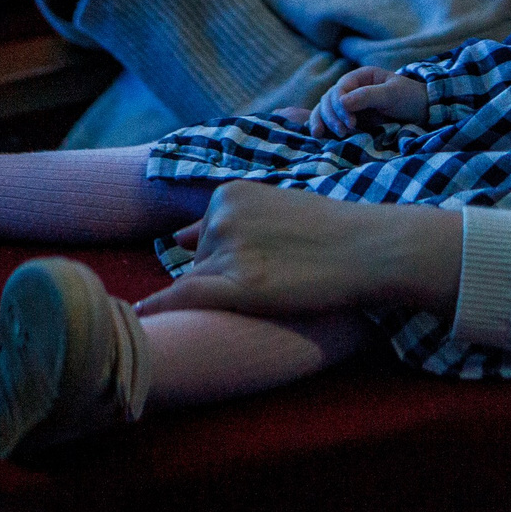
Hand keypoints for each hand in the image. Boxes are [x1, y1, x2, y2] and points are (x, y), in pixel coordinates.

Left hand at [135, 181, 463, 319]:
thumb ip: (228, 220)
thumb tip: (177, 238)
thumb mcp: (274, 207)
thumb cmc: (331, 230)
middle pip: (200, 261)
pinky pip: (185, 297)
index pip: (206, 236)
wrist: (371, 248)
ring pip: (201, 284)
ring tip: (283, 286)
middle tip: (284, 274)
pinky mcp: (238, 286)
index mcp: (229, 193)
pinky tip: (139, 318)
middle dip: (227, 275)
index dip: (230, 258)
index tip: (258, 267)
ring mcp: (227, 250)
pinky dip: (160, 308)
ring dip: (227, 294)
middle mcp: (220, 216)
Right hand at [308, 66, 429, 136]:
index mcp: (361, 77)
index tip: (351, 123)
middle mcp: (351, 89)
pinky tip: (316, 135)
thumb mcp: (392, 94)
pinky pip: (330, 121)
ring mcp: (349, 105)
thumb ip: (367, 96)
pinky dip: (322, 126)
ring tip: (321, 136)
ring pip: (325, 110)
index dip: (339, 106)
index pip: (340, 89)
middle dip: (331, 116)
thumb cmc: (409, 98)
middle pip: (329, 99)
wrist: (422, 113)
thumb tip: (340, 102)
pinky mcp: (350, 120)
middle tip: (343, 132)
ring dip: (322, 121)